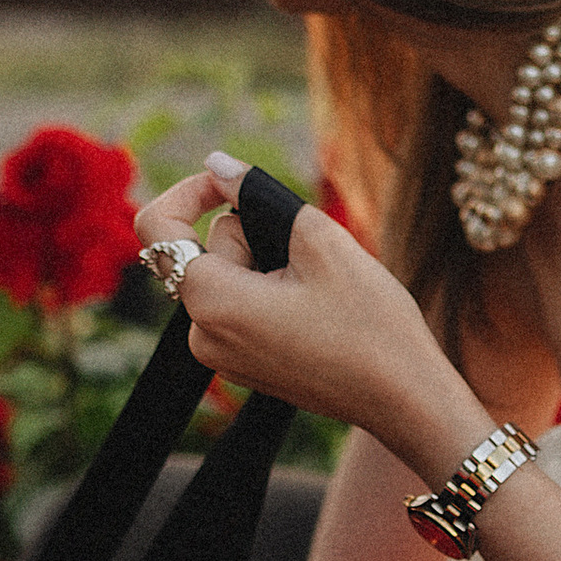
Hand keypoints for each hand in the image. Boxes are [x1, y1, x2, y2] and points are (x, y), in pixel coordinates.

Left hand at [131, 153, 474, 471]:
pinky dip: (269, 291)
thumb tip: (217, 163)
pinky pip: (239, 305)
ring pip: (227, 276)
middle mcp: (202, 335)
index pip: (157, 228)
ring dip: (265, 264)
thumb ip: (256, 195)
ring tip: (319, 290)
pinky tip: (315, 311)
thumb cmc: (370, 322)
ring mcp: (220, 356)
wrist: (404, 398)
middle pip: (208, 248)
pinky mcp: (241, 365)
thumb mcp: (319, 240)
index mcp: (212, 302)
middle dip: (254, 237)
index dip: (189, 190)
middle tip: (311, 262)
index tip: (233, 184)